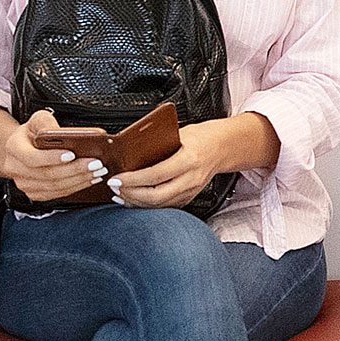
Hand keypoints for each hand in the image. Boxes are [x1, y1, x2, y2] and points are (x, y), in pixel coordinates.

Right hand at [1, 110, 106, 202]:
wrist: (23, 148)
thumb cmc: (33, 133)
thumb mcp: (38, 120)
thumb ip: (47, 122)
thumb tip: (62, 132)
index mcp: (14, 148)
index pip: (32, 157)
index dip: (53, 158)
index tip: (72, 154)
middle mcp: (15, 169)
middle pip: (48, 175)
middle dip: (75, 170)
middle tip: (96, 164)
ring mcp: (24, 184)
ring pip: (55, 187)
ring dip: (80, 180)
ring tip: (98, 171)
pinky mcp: (35, 194)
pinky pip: (58, 194)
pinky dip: (76, 187)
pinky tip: (89, 179)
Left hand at [109, 123, 232, 209]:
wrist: (223, 147)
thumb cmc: (202, 137)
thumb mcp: (179, 134)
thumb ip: (157, 145)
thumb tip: (128, 152)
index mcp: (189, 160)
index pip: (155, 175)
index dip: (132, 180)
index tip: (116, 179)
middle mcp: (192, 179)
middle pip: (156, 196)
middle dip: (131, 195)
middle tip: (115, 188)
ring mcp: (192, 191)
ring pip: (160, 205)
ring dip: (137, 203)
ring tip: (121, 195)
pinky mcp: (190, 197)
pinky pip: (166, 206)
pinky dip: (148, 205)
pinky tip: (135, 200)